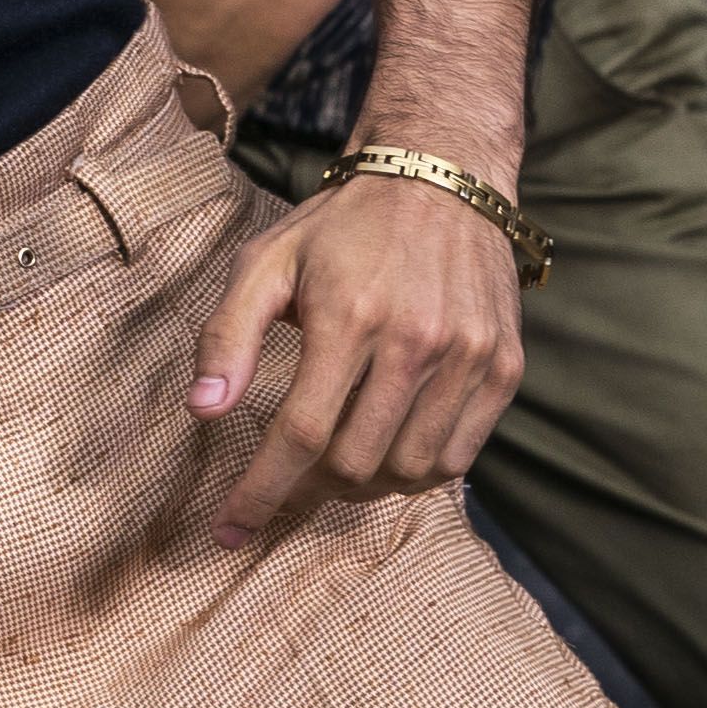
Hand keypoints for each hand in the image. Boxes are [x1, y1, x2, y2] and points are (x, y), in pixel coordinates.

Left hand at [189, 166, 525, 540]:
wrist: (442, 178)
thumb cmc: (341, 226)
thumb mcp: (266, 262)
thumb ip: (227, 335)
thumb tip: (202, 412)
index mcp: (349, 316)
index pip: (299, 434)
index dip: (261, 492)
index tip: (228, 529)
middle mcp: (417, 341)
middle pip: (355, 463)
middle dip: (309, 488)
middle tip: (288, 479)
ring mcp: (469, 358)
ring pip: (409, 471)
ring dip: (364, 486)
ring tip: (338, 464)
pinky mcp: (504, 367)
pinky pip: (458, 457)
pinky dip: (416, 472)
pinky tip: (388, 450)